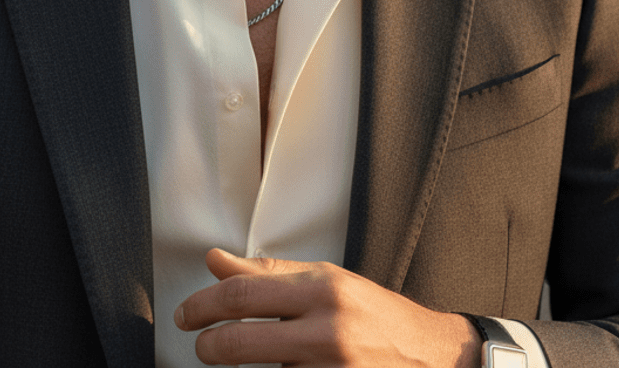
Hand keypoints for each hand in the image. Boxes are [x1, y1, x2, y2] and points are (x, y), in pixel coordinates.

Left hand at [174, 248, 481, 365]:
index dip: (204, 305)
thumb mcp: (325, 280)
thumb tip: (215, 261)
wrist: (431, 355)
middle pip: (242, 340)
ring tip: (241, 357)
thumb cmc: (375, 314)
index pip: (243, 294)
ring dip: (245, 367)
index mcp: (322, 289)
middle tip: (199, 346)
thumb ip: (268, 273)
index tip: (187, 315)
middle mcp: (327, 329)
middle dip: (209, 346)